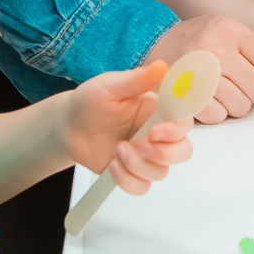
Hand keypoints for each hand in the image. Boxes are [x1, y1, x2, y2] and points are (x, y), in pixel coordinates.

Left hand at [57, 61, 191, 192]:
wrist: (69, 127)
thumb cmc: (90, 102)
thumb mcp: (110, 86)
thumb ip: (137, 80)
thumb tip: (162, 66)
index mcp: (158, 110)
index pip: (184, 120)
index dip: (177, 130)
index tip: (155, 132)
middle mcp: (157, 134)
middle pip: (183, 151)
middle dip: (164, 154)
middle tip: (140, 145)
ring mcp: (146, 156)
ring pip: (161, 172)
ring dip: (137, 165)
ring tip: (117, 149)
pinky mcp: (133, 172)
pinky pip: (142, 186)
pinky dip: (127, 179)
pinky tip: (112, 165)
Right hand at [147, 15, 253, 122]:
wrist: (152, 44)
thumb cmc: (199, 39)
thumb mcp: (231, 28)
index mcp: (229, 29)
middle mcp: (214, 48)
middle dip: (252, 90)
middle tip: (235, 81)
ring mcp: (197, 73)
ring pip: (241, 107)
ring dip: (234, 104)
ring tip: (220, 89)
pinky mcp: (183, 96)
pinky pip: (218, 117)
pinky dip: (215, 113)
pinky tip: (206, 98)